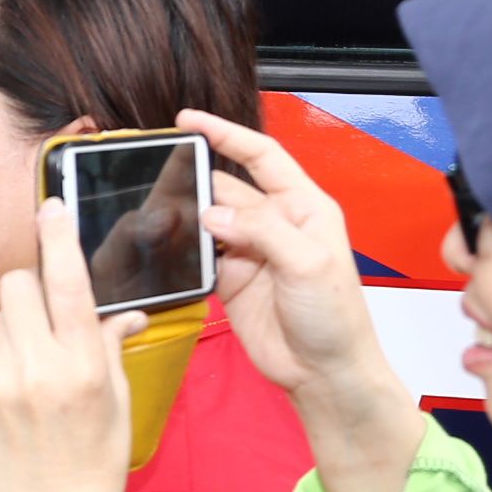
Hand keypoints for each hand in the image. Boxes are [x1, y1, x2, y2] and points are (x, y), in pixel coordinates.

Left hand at [0, 199, 135, 491]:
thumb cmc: (95, 459)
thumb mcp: (117, 401)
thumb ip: (111, 347)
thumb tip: (122, 311)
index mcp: (83, 364)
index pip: (66, 282)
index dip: (57, 238)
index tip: (49, 207)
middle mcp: (37, 368)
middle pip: (16, 285)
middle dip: (30, 291)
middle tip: (45, 319)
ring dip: (16, 330)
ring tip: (33, 371)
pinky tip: (13, 397)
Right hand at [177, 109, 424, 491]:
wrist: (323, 372)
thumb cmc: (336, 317)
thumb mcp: (308, 263)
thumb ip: (261, 230)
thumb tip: (212, 211)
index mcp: (304, 207)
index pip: (262, 156)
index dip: (226, 134)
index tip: (188, 120)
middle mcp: (275, 223)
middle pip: (226, 187)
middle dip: (194, 179)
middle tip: (157, 176)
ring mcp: (250, 252)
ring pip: (207, 219)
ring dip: (184, 215)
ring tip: (155, 213)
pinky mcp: (230, 280)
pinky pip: (198, 254)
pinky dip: (180, 249)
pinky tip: (164, 246)